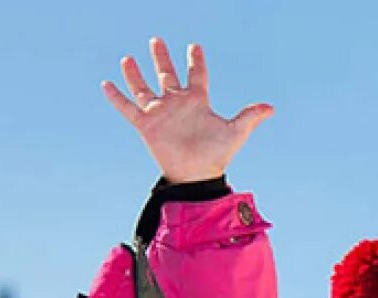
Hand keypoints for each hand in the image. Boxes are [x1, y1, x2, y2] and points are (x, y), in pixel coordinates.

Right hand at [102, 38, 273, 182]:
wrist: (197, 176)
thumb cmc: (217, 156)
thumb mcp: (236, 132)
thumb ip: (250, 116)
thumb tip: (271, 108)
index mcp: (197, 101)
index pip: (197, 75)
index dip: (196, 61)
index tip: (194, 47)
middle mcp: (176, 104)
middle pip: (167, 75)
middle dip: (161, 58)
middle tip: (156, 40)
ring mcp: (160, 113)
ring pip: (143, 88)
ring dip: (135, 74)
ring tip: (128, 59)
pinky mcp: (146, 125)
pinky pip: (127, 108)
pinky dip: (116, 97)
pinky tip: (106, 84)